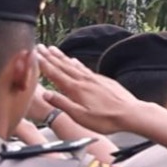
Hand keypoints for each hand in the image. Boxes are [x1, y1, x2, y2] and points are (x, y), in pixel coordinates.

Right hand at [35, 48, 166, 139]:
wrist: (132, 114)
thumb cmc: (107, 119)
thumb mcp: (80, 116)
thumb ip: (62, 103)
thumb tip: (45, 94)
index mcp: (76, 89)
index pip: (55, 74)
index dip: (43, 64)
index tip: (34, 54)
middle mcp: (85, 80)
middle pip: (63, 66)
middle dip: (50, 56)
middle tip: (39, 47)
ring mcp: (95, 79)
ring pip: (74, 65)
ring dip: (62, 57)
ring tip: (53, 49)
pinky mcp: (104, 80)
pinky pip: (86, 69)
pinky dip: (77, 63)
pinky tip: (75, 61)